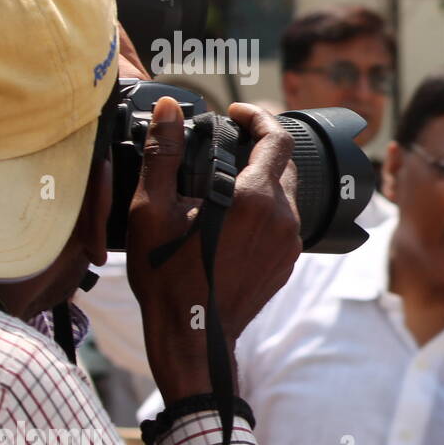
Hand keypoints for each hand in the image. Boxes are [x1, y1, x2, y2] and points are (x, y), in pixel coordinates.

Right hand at [127, 97, 300, 401]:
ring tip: (227, 179)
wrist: (192, 335)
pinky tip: (235, 215)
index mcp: (256, 198)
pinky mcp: (289, 261)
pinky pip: (285, 222)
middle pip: (286, 163)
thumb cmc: (167, 276)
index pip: (277, 138)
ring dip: (263, 179)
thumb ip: (163, 153)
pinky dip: (266, 208)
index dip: (259, 116)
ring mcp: (291, 242)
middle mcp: (284, 217)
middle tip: (230, 140)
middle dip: (261, 145)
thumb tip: (170, 109)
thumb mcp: (152, 210)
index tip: (237, 111)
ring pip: (287, 194)